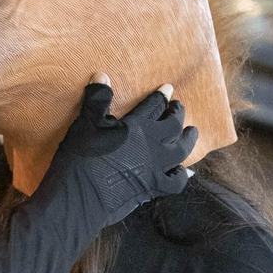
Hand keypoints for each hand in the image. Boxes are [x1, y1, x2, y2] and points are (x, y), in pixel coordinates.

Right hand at [36, 78, 195, 226]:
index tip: (168, 88)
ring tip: (192, 132)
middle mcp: (153, 146)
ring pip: (181, 150)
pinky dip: (181, 175)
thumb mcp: (86, 124)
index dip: (162, 95)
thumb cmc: (81, 158)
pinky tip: (181, 171)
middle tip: (179, 106)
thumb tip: (101, 75)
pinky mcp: (153, 188)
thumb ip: (97, 100)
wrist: (81, 198)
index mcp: (138, 127)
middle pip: (173, 125)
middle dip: (178, 113)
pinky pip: (176, 181)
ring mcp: (156, 169)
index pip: (155, 105)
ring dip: (188, 139)